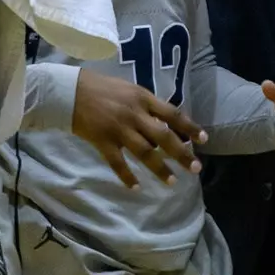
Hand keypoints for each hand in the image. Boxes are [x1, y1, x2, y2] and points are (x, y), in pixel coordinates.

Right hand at [70, 69, 207, 188]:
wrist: (69, 91)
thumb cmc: (100, 87)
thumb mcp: (129, 90)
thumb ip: (145, 105)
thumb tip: (163, 124)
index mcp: (143, 98)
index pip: (173, 114)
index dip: (190, 127)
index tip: (204, 140)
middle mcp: (134, 114)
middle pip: (163, 136)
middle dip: (181, 153)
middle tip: (195, 168)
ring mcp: (119, 129)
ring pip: (144, 152)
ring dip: (159, 168)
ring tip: (172, 181)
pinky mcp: (103, 141)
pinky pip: (118, 162)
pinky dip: (127, 176)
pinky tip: (136, 187)